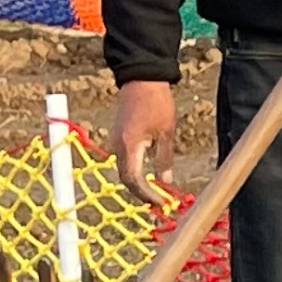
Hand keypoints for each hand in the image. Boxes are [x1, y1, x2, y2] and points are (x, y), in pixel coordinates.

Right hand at [112, 78, 177, 201]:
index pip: (134, 180)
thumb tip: (166, 181)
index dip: (147, 195)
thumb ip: (165, 158)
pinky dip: (134, 173)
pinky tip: (148, 178)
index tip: (162, 203)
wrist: (141, 78)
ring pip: (124, 171)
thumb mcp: (166, 132)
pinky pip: (124, 161)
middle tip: (159, 203)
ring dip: (138, 185)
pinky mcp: (118, 136)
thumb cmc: (156, 102)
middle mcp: (117, 145)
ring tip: (155, 195)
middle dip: (142, 194)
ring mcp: (115, 141)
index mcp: (129, 145)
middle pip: (126, 179)